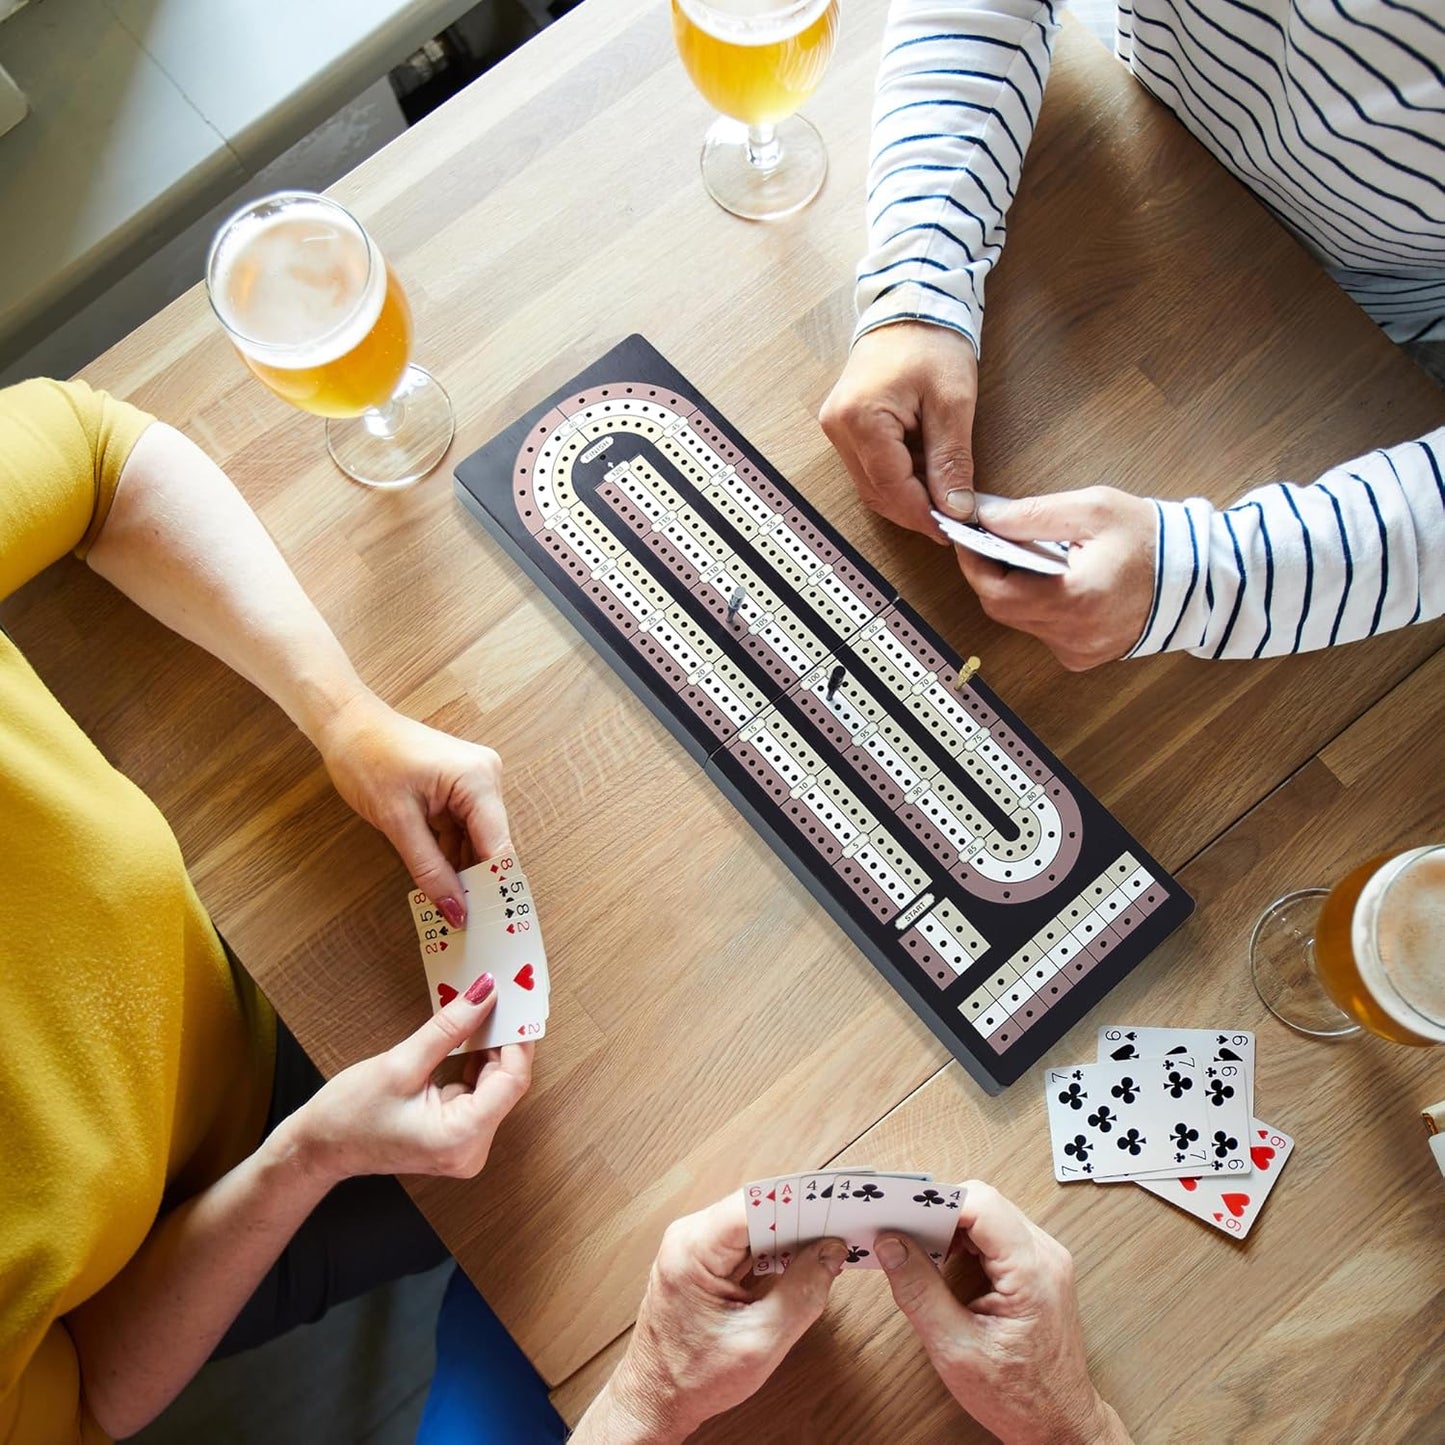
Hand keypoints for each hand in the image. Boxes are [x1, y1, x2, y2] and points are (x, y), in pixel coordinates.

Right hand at [281, 973, 531, 1185]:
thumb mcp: (400, 1064)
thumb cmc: (349, 1115)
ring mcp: (465, 1144)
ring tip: (485, 1009)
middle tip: (501, 996)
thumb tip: (484, 994)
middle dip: (502, 1039)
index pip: (512, 1081)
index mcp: (459, 1138)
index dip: (516, 1039)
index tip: (514, 1002)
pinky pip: (479, 1091)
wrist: (320, 1148)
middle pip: (506, 1083)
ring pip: (494, 1085)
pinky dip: (475, 1063)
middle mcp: (470, 1149)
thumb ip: (449, 1028)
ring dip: (489, 1048)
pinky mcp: (457, 1135)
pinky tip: (468, 1036)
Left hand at [314, 690, 509, 926]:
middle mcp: (486, 777)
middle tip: (466, 926)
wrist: (347, 723)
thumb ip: (429, 869)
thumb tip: (455, 911)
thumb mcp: (397, 821)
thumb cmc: (367, 758)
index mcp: (478, 780)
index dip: (493, 888)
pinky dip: (453, 856)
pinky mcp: (461, 787)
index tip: (488, 926)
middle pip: (492, 845)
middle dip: (478, 884)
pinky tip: (444, 884)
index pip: (498, 847)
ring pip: (477, 841)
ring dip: (464, 873)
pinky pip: (464, 830)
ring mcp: (475, 781)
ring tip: (453, 911)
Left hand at [577, 1195, 845, 1442]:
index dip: (797, 1202)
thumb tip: (831, 1252)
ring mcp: (695, 1248)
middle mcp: (689, 1237)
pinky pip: (746, 1243)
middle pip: (756, 1209)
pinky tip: (801, 1263)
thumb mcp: (760, 1342)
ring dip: (790, 1235)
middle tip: (840, 1227)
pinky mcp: (703, 1261)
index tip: (833, 1205)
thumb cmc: (692, 1379)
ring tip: (827, 1244)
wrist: (654, 1401)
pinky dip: (775, 1251)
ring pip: (754, 1224)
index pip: (755, 1203)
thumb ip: (802, 1293)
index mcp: (693, 1249)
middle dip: (799, 1218)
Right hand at [820, 321, 979, 538]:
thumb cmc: (931, 340)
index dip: (922, 515)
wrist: (911, 302)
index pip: (892, 488)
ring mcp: (836, 427)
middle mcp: (839, 427)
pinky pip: (868, 467)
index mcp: (861, 419)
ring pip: (870, 485)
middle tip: (951, 517)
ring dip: (905, 495)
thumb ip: (951, 460)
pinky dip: (896, 478)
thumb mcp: (953, 403)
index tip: (952, 529)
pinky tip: (922, 472)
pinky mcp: (844, 425)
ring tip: (941, 491)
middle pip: (876, 492)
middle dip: (914, 510)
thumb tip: (954, 508)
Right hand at [876, 1182, 1126, 1444]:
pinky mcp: (1039, 1269)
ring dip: (951, 1225)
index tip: (902, 1211)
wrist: (1060, 1426)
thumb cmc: (1018, 1398)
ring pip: (990, 1214)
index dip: (937, 1201)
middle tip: (902, 1230)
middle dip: (939, 1212)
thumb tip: (891, 1245)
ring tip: (918, 1247)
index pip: (982, 1204)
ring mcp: (1046, 1261)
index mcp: (1031, 1272)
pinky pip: (998, 1233)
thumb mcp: (955, 1349)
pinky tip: (944, 1261)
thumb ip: (919, 1291)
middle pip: (984, 1203)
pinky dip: (966, 1239)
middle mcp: (1045, 1256)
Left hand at [957, 488, 1156, 669]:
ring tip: (1028, 556)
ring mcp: (1078, 650)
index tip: (965, 537)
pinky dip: (1038, 606)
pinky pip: (1042, 631)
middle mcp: (1073, 634)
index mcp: (1074, 599)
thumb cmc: (1150, 539)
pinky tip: (1053, 581)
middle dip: (990, 574)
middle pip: (1002, 608)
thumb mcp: (1093, 509)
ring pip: (1020, 621)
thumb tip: (988, 518)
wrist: (1197, 577)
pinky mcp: (1083, 656)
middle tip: (993, 541)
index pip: (996, 591)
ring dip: (1015, 589)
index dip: (973, 563)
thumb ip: (1034, 515)